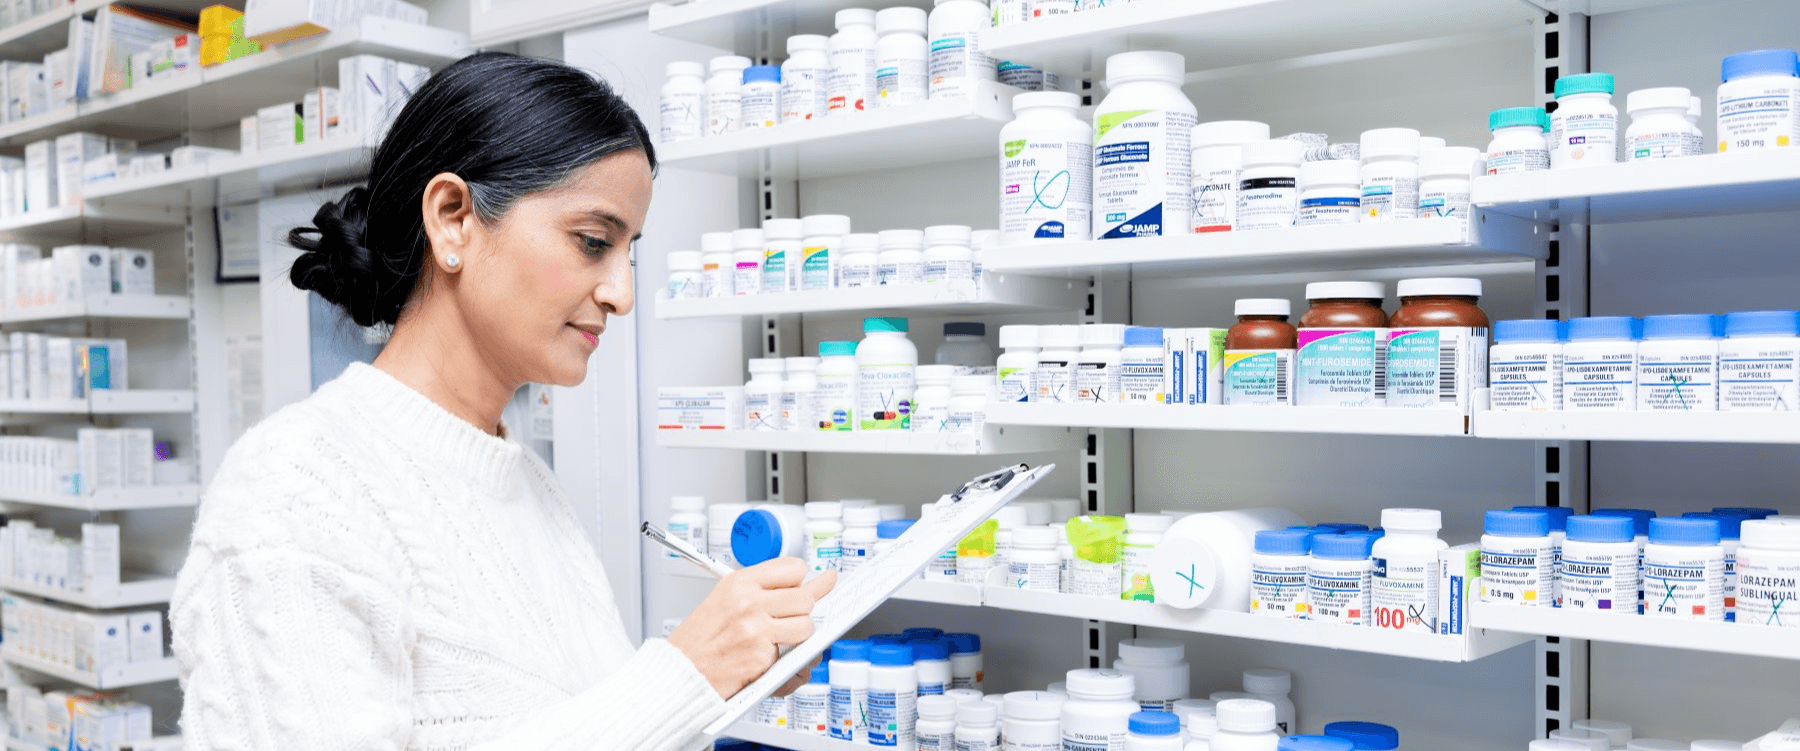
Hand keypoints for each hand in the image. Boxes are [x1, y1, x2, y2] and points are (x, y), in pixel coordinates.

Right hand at [669, 557, 836, 698]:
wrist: (680, 672)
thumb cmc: (699, 640)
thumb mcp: (724, 600)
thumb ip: (760, 591)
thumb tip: (802, 587)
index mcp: (739, 582)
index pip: (793, 567)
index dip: (801, 580)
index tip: (805, 585)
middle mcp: (748, 601)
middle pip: (806, 597)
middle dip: (805, 610)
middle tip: (793, 617)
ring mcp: (756, 629)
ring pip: (806, 626)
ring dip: (800, 636)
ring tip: (781, 639)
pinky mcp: (762, 656)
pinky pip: (794, 655)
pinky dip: (786, 661)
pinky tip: (767, 660)